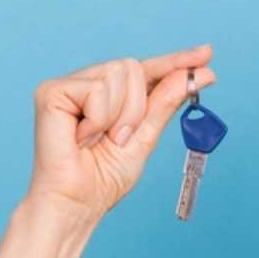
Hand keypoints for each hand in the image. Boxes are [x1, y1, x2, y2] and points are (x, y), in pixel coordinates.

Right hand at [23, 44, 216, 222]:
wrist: (77, 204)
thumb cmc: (104, 178)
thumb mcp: (146, 136)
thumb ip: (167, 101)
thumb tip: (203, 72)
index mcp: (111, 95)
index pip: (147, 70)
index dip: (175, 61)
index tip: (207, 52)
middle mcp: (88, 84)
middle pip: (134, 67)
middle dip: (137, 108)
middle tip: (119, 139)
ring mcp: (68, 85)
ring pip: (117, 74)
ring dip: (120, 116)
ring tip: (97, 141)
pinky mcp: (51, 91)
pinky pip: (96, 89)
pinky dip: (99, 119)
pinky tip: (81, 138)